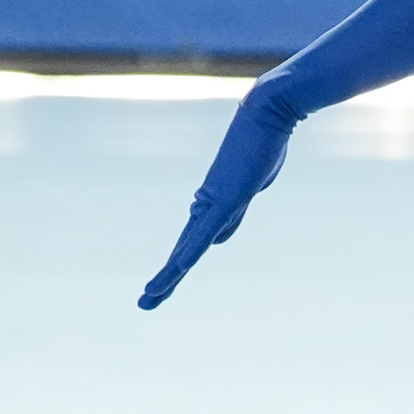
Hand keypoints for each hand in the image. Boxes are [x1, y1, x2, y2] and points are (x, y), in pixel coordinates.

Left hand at [138, 94, 299, 307]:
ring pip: (186, 247)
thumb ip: (233, 213)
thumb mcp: (251, 186)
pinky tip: (174, 270)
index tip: (167, 280)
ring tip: (150, 297)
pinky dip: (188, 253)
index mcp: (214, 202)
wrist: (267, 111)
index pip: (193, 240)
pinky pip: (203, 232)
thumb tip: (216, 241)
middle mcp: (207, 204)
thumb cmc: (263, 142)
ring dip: (168, 275)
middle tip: (146, 301)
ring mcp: (213, 201)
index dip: (180, 261)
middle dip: (166, 278)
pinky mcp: (224, 197)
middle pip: (183, 249)